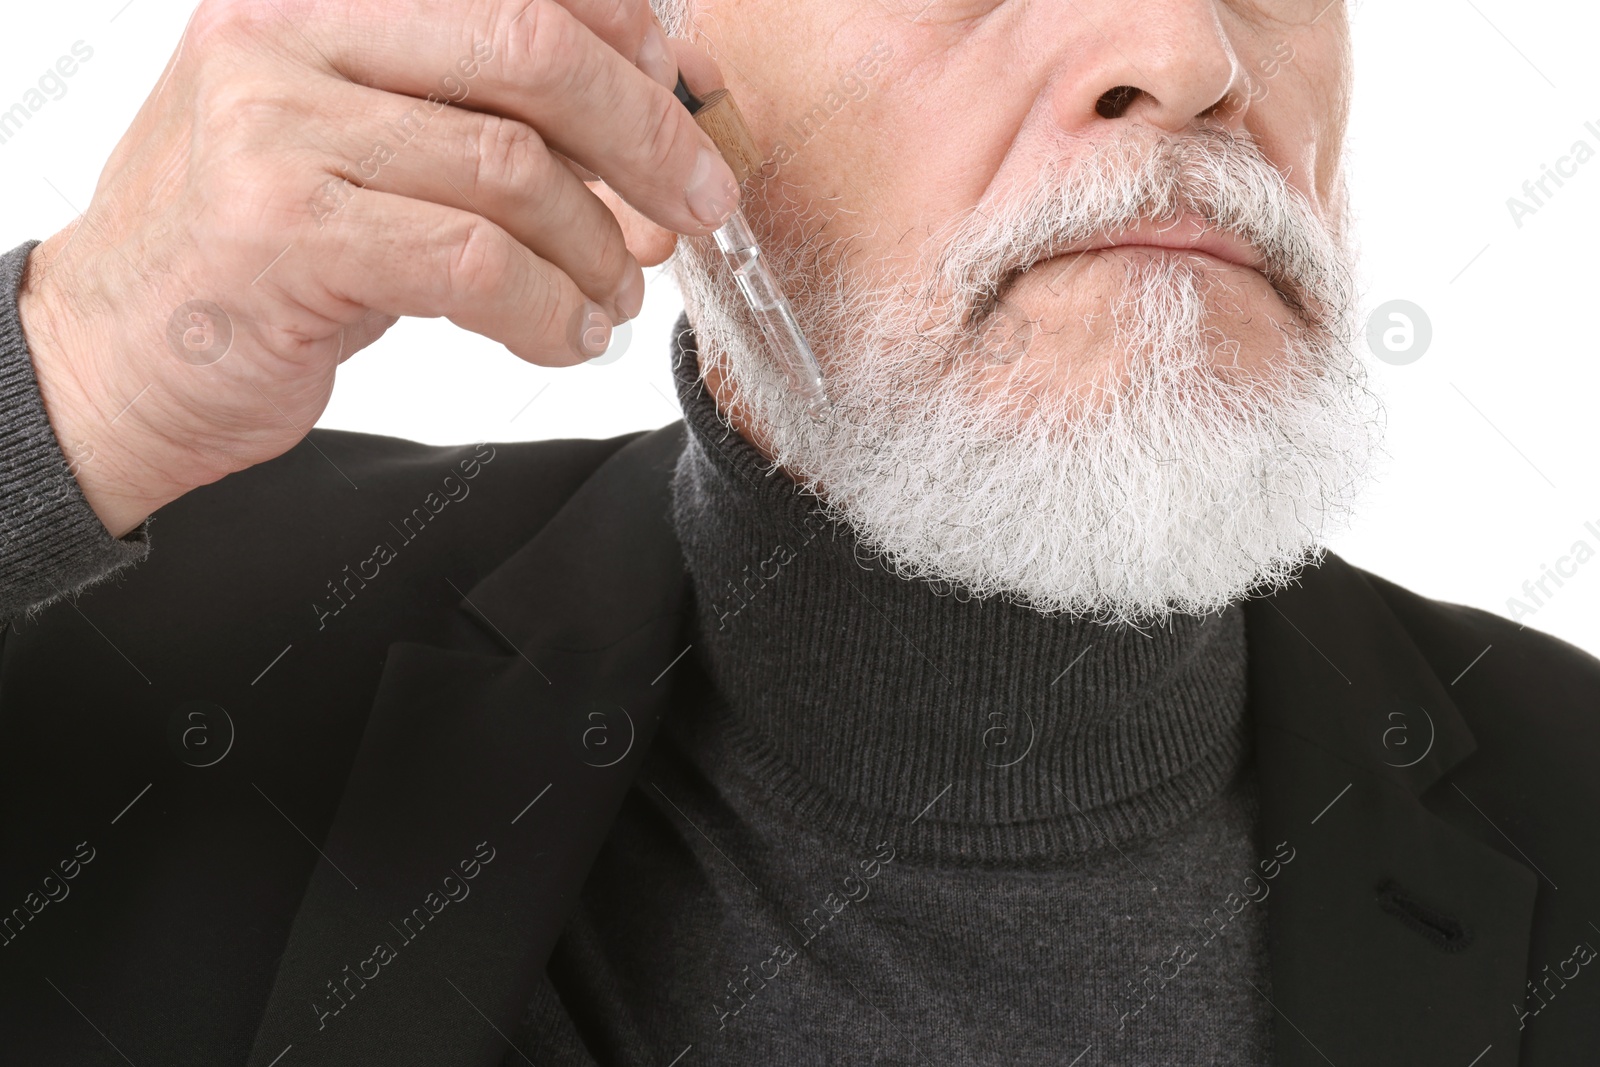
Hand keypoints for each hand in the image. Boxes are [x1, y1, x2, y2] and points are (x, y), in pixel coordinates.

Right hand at [15, 0, 739, 536]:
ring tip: (614, 298)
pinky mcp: (281, 231)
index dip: (626, 33)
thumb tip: (654, 150)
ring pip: (511, 167)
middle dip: (645, 132)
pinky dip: (550, 309)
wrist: (110, 360)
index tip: (683, 95)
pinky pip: (475, 261)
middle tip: (700, 205)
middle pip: (529, 47)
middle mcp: (286, 33)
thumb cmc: (259, 262)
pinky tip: (566, 337)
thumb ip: (481, 130)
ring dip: (597, 248)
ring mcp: (273, 127)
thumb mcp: (365, 159)